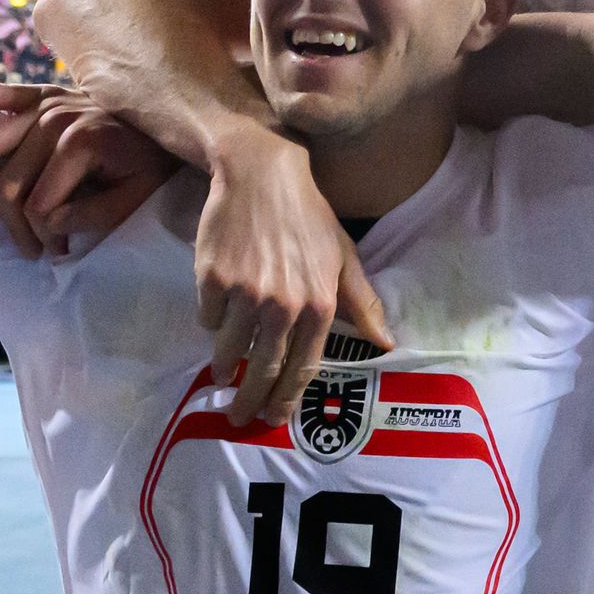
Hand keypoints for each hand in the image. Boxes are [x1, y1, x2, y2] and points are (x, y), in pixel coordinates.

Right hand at [0, 84, 185, 257]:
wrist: (170, 118)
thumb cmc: (152, 163)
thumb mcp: (135, 197)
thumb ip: (92, 215)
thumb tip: (47, 225)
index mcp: (83, 141)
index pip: (38, 204)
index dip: (41, 236)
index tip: (56, 255)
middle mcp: (58, 117)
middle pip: (8, 182)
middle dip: (12, 224)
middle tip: (27, 252)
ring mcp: (46, 102)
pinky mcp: (39, 92)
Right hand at [197, 130, 386, 426]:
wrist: (261, 175)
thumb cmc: (308, 218)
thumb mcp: (344, 257)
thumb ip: (363, 304)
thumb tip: (384, 343)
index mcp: (320, 305)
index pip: (302, 369)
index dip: (285, 399)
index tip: (273, 418)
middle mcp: (285, 306)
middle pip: (263, 371)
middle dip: (250, 401)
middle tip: (240, 417)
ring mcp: (247, 294)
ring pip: (229, 349)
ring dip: (224, 365)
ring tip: (221, 373)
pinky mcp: (213, 280)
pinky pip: (208, 318)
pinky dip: (212, 320)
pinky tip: (218, 311)